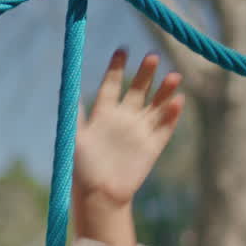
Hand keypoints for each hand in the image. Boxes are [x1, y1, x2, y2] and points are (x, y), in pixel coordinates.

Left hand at [71, 49, 182, 245]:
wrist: (99, 195)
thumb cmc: (82, 169)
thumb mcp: (75, 137)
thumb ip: (76, 113)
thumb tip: (67, 88)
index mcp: (103, 114)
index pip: (112, 84)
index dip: (118, 67)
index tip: (123, 49)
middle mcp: (123, 119)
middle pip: (138, 90)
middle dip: (145, 73)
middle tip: (153, 56)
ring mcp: (139, 131)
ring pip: (156, 105)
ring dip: (165, 91)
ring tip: (174, 76)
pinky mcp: (152, 146)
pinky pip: (165, 127)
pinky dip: (172, 115)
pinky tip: (178, 100)